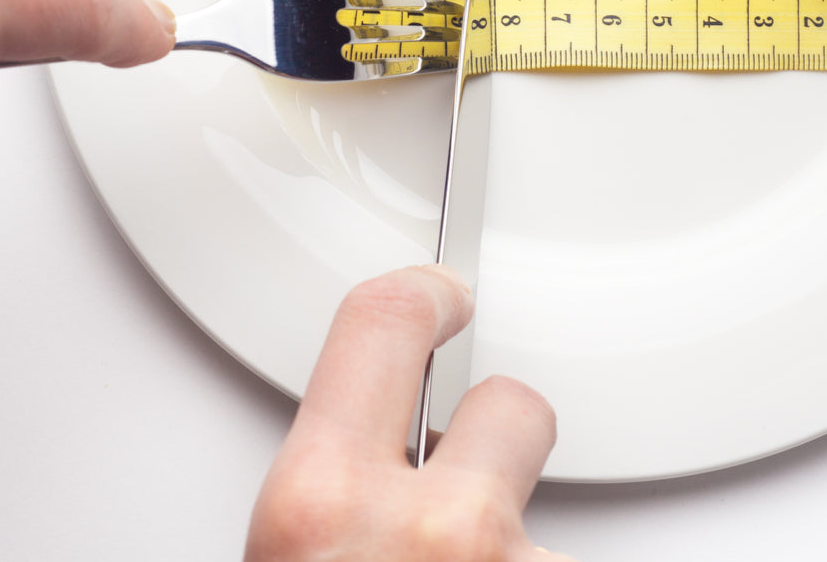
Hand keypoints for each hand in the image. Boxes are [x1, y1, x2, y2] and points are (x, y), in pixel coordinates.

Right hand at [245, 265, 575, 560]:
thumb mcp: (279, 561)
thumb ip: (320, 497)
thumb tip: (347, 473)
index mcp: (321, 505)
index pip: (386, 319)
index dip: (427, 294)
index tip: (444, 291)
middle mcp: (434, 534)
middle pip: (513, 404)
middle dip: (500, 427)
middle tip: (475, 472)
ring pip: (547, 514)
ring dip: (516, 545)